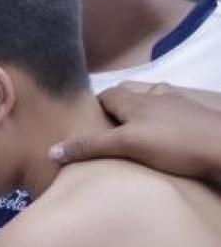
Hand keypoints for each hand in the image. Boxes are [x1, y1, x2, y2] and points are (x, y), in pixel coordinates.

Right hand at [50, 82, 220, 186]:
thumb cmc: (173, 143)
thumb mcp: (126, 145)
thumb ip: (90, 147)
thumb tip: (52, 151)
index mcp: (136, 100)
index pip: (106, 95)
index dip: (92, 107)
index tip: (81, 123)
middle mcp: (156, 97)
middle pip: (128, 98)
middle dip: (113, 111)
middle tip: (101, 132)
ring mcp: (178, 107)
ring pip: (150, 105)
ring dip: (137, 116)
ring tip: (128, 135)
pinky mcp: (193, 119)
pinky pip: (168, 116)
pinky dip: (158, 124)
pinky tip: (159, 138)